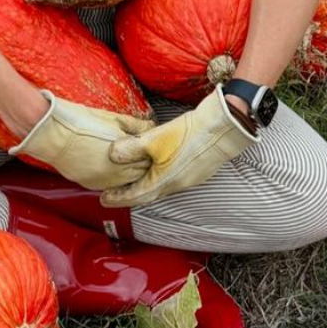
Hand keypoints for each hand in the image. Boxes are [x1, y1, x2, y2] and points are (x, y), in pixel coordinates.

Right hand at [9, 92, 154, 190]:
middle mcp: (116, 172)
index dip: (150, 151)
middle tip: (144, 154)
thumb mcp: (112, 118)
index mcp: (124, 154)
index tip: (151, 145)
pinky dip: (115, 179)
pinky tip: (114, 168)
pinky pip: (110, 185)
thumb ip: (136, 125)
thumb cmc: (79, 122)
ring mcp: (103, 181)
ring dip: (130, 173)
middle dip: (143, 163)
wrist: (51, 134)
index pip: (148, 159)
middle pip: (140, 173)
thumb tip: (151, 127)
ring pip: (126, 183)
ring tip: (128, 161)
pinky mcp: (90, 185)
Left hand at [101, 86, 258, 208]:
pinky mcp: (197, 171)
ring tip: (133, 180)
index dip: (118, 197)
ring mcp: (188, 179)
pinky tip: (158, 166)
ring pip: (161, 187)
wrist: (223, 129)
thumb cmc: (188, 133)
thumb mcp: (154, 138)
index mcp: (162, 182)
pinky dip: (160, 177)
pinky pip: (173, 180)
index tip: (103, 198)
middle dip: (130, 194)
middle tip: (114, 192)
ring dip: (146, 185)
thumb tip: (111, 154)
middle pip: (148, 194)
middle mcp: (175, 185)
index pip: (135, 196)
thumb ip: (131, 147)